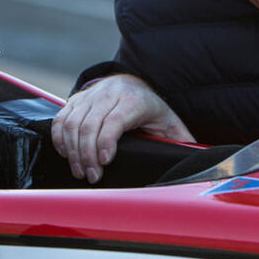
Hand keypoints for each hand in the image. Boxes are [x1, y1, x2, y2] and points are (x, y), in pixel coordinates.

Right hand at [51, 74, 194, 183]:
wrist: (133, 82)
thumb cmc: (152, 109)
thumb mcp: (170, 122)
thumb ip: (181, 141)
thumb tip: (197, 160)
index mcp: (135, 100)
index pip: (115, 120)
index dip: (106, 142)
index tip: (105, 162)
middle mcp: (110, 94)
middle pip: (89, 125)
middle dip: (87, 155)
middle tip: (92, 176)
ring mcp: (91, 96)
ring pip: (72, 123)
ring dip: (72, 151)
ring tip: (80, 171)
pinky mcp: (77, 99)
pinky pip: (61, 119)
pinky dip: (60, 138)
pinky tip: (67, 155)